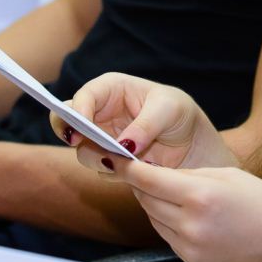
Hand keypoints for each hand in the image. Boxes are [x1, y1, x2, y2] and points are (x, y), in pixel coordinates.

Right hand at [61, 73, 235, 172]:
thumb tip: (125, 146)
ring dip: (97, 158)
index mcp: (112, 89)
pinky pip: (102, 169)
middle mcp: (101, 113)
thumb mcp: (170, 109)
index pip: (85, 96)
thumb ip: (146, 125)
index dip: (77, 111)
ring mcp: (103, 139)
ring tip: (119, 162)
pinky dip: (114, 172)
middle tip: (78, 143)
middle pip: (68, 121)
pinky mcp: (111, 162)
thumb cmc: (180, 114)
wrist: (193, 146)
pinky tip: (133, 170)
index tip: (81, 129)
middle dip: (69, 133)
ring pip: (82, 150)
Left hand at [120, 162, 261, 261]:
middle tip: (138, 168)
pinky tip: (181, 212)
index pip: (148, 179)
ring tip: (164, 189)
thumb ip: (191, 173)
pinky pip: (167, 235)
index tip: (115, 157)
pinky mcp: (190, 261)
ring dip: (153, 202)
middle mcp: (189, 224)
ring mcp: (188, 247)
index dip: (128, 167)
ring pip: (153, 217)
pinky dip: (166, 221)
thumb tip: (159, 174)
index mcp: (200, 196)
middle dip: (140, 182)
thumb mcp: (230, 175)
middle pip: (146, 198)